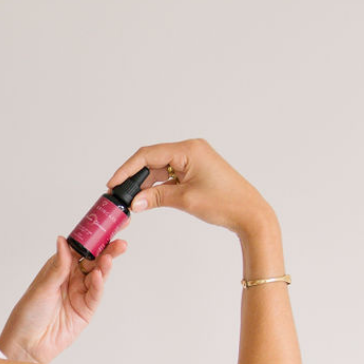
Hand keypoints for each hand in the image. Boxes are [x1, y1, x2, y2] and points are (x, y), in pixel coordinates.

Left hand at [0, 233, 127, 363]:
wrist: (27, 344)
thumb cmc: (27, 315)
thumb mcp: (42, 287)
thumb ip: (58, 266)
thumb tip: (63, 240)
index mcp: (58, 268)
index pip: (79, 249)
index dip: (92, 237)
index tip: (105, 225)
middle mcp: (71, 279)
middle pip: (93, 260)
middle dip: (107, 249)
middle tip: (119, 240)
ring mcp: (80, 294)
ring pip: (98, 275)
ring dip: (106, 265)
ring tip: (112, 254)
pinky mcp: (85, 310)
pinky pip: (95, 294)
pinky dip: (99, 284)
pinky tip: (100, 275)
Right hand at [111, 138, 274, 235]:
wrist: (250, 214)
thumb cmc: (226, 203)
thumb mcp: (185, 200)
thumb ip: (156, 197)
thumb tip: (134, 202)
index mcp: (189, 149)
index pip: (148, 155)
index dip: (127, 169)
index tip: (113, 183)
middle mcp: (191, 150)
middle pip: (152, 159)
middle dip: (134, 176)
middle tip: (118, 193)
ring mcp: (194, 160)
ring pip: (160, 168)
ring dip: (145, 182)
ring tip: (130, 199)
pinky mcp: (196, 171)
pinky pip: (170, 174)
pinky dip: (158, 185)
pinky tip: (147, 197)